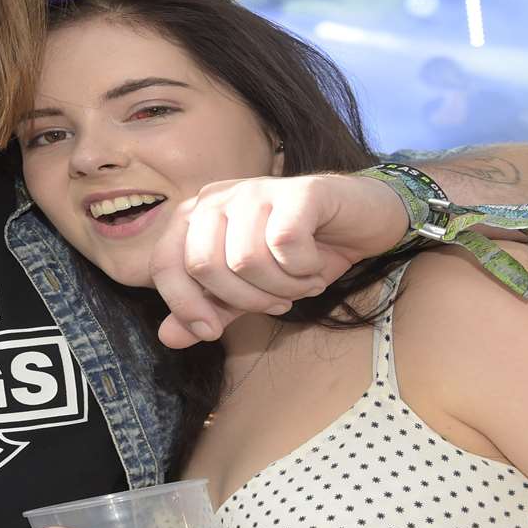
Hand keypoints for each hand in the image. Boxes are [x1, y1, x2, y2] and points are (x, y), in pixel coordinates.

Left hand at [147, 174, 408, 347]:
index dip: (184, 306)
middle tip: (276, 302)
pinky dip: (303, 270)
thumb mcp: (250, 291)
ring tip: (299, 282)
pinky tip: (314, 265)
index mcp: (196, 217)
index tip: (212, 331)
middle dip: (243, 300)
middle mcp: (219, 197)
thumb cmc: (301, 254)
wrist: (363, 222)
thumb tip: (168, 338)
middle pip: (203, 265)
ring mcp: (257, 189)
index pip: (164, 263)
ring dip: (280, 288)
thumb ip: (211, 311)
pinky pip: (285, 245)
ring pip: (246, 260)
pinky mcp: (299, 191)